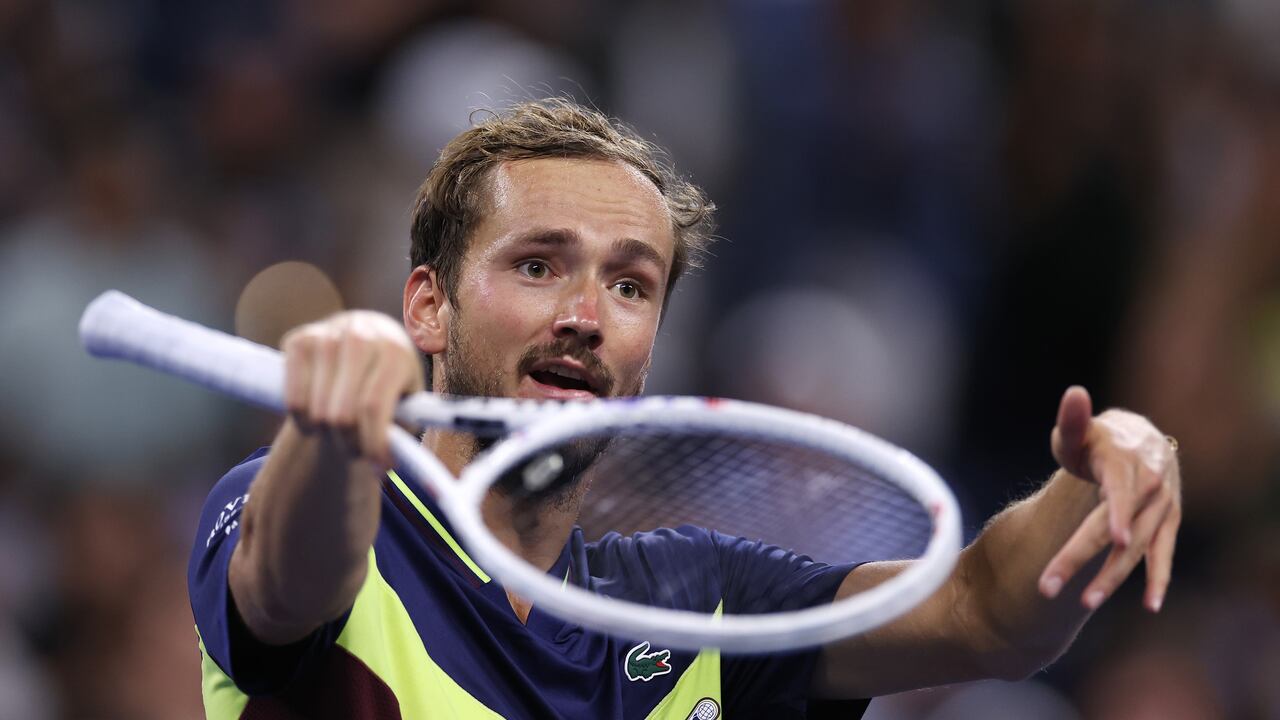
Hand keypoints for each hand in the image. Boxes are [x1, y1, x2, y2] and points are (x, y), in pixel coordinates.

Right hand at [281, 311, 424, 467]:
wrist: (366, 339)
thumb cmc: (388, 382)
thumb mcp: (406, 401)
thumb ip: (401, 429)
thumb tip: (386, 460)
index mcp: (395, 352)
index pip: (374, 407)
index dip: (373, 444)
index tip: (379, 469)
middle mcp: (361, 336)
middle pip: (342, 414)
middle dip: (350, 444)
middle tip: (357, 451)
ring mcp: (327, 335)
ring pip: (317, 410)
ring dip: (325, 434)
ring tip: (339, 432)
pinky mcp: (299, 341)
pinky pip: (293, 400)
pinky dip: (302, 420)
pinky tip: (315, 418)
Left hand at [1038, 386, 1180, 612]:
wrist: (1140, 440)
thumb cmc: (1098, 439)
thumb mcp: (1081, 430)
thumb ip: (1073, 420)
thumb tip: (1074, 394)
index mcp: (1126, 462)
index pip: (1120, 490)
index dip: (1119, 513)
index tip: (1115, 537)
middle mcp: (1150, 486)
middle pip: (1116, 528)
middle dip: (1080, 558)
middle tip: (1047, 587)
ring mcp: (1162, 507)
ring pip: (1137, 548)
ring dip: (1112, 578)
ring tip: (1083, 602)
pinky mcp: (1168, 523)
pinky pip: (1164, 554)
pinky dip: (1159, 579)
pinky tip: (1151, 606)